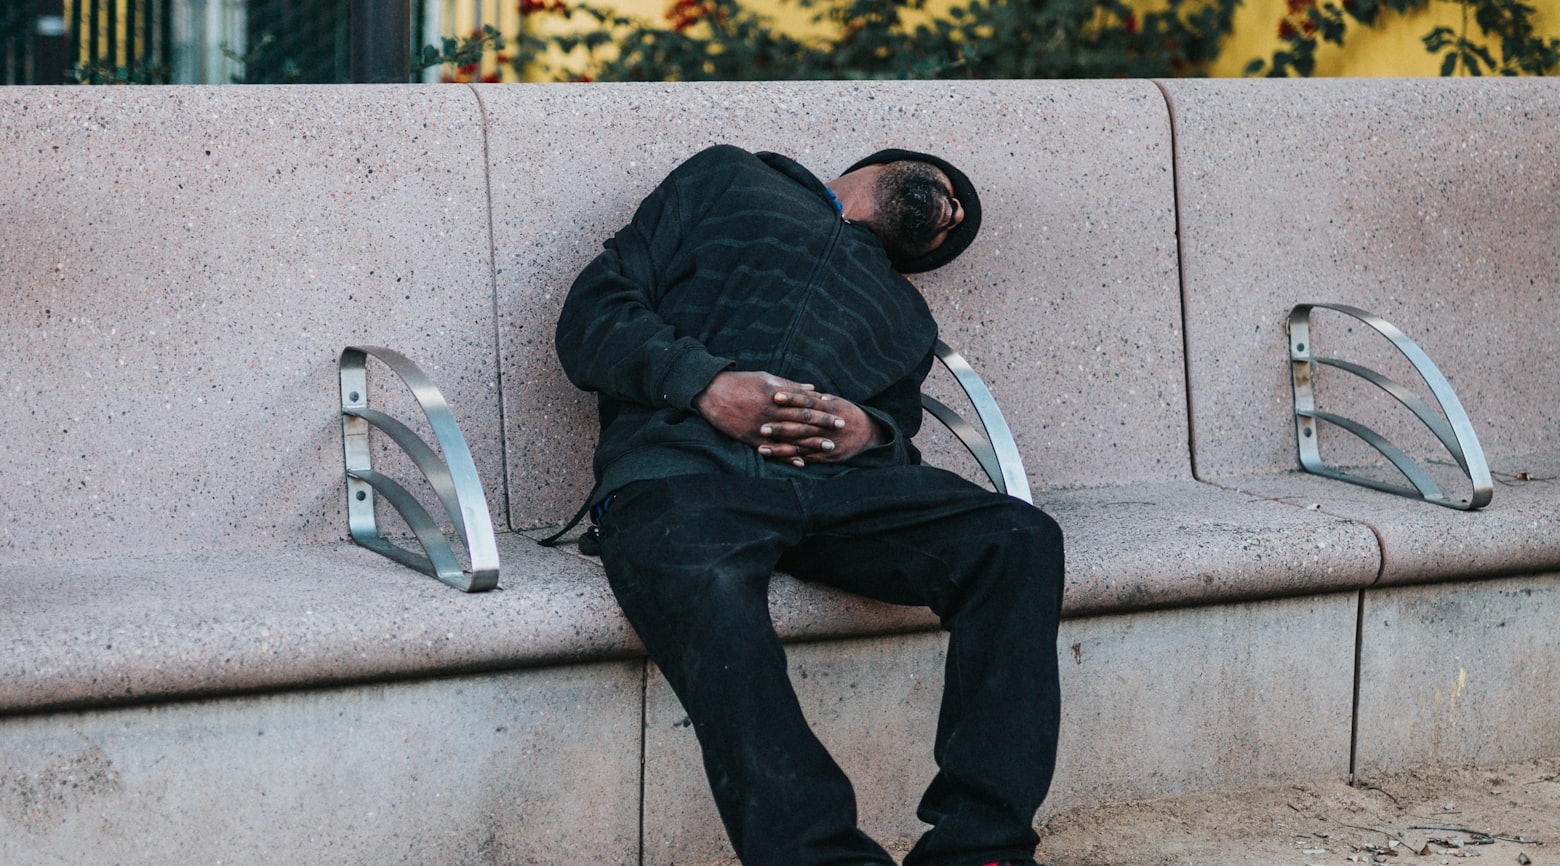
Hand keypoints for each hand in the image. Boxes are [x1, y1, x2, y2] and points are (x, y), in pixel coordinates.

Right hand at [692, 371, 883, 466]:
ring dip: (811, 444)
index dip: (824, 410)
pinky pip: (773, 451)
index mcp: (777, 396)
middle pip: (803, 421)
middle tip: (841, 431)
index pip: (806, 404)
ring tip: (829, 448)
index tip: (839, 414)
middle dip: (824, 426)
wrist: (710, 392)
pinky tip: (801, 463)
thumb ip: (790, 385)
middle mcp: (772, 412)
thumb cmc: (740, 382)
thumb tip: (812, 388)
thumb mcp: (766, 378)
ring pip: (792, 437)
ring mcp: (762, 427)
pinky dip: (788, 458)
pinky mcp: (751, 438)